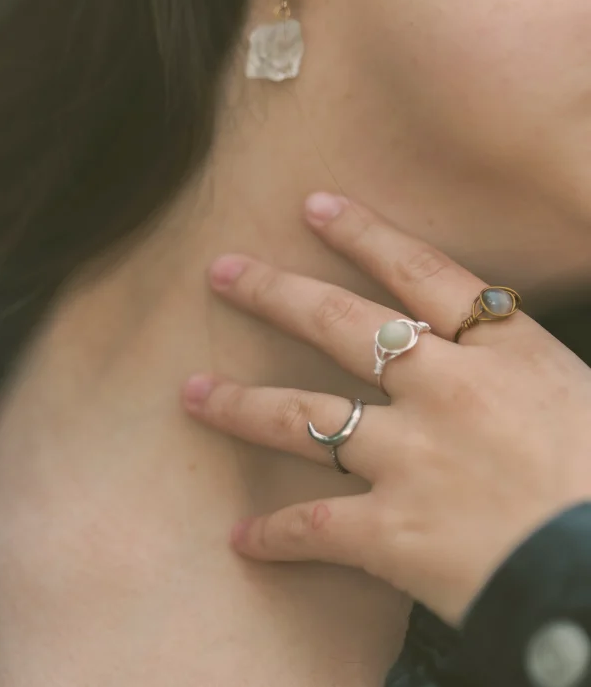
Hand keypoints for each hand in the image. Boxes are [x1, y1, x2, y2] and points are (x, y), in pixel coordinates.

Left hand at [182, 193, 590, 626]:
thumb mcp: (587, 395)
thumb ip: (527, 363)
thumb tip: (500, 342)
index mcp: (506, 354)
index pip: (421, 273)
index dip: (363, 234)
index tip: (315, 205)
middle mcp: (446, 391)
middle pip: (341, 324)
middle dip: (274, 293)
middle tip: (222, 272)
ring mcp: (411, 458)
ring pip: (303, 414)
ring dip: (239, 403)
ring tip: (191, 393)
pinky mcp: (391, 531)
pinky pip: (313, 526)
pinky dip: (274, 535)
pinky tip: (241, 538)